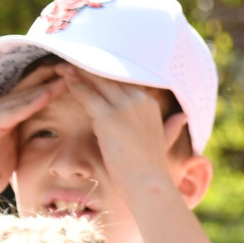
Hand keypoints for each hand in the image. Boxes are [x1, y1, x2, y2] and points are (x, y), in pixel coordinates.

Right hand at [0, 62, 68, 205]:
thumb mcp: (11, 149)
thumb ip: (24, 136)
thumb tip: (49, 138)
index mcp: (1, 112)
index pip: (31, 89)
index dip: (54, 79)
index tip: (80, 72)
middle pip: (28, 85)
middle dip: (54, 74)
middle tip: (81, 61)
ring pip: (23, 96)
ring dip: (47, 84)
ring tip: (70, 73)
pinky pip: (12, 112)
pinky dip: (31, 103)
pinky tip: (48, 94)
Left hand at [68, 69, 188, 197]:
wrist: (149, 183)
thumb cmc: (151, 168)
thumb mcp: (164, 141)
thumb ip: (171, 127)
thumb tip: (182, 117)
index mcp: (149, 104)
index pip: (124, 81)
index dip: (105, 73)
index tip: (91, 66)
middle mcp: (139, 100)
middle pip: (109, 77)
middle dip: (89, 68)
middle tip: (71, 59)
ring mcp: (125, 106)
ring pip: (98, 82)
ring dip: (78, 72)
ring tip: (61, 66)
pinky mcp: (109, 117)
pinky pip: (88, 96)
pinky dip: (75, 85)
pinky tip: (64, 79)